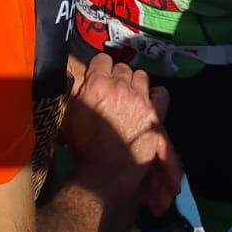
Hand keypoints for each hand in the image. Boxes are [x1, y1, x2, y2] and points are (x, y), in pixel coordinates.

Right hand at [60, 54, 180, 211]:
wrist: (105, 173)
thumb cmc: (84, 147)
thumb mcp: (69, 116)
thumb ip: (75, 93)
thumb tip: (76, 78)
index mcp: (97, 84)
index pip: (102, 59)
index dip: (100, 69)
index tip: (99, 78)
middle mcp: (120, 86)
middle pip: (122, 68)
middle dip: (117, 77)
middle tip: (114, 92)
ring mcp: (139, 98)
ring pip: (141, 76)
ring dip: (135, 84)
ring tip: (131, 97)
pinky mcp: (154, 113)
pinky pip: (161, 93)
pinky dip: (155, 96)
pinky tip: (148, 103)